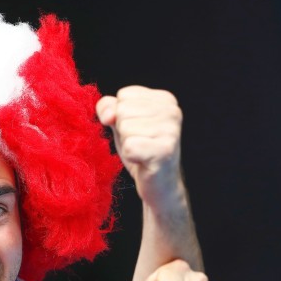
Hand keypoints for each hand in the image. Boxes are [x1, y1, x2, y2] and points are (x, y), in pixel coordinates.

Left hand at [96, 86, 182, 203]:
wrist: (159, 185)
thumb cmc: (139, 151)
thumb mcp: (120, 124)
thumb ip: (108, 107)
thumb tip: (109, 115)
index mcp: (165, 99)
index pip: (123, 95)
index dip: (120, 116)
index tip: (137, 131)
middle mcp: (172, 110)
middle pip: (122, 110)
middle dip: (123, 131)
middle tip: (140, 143)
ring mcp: (171, 130)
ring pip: (125, 127)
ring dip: (127, 144)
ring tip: (142, 151)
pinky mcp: (164, 150)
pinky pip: (129, 146)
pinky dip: (130, 156)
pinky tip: (143, 160)